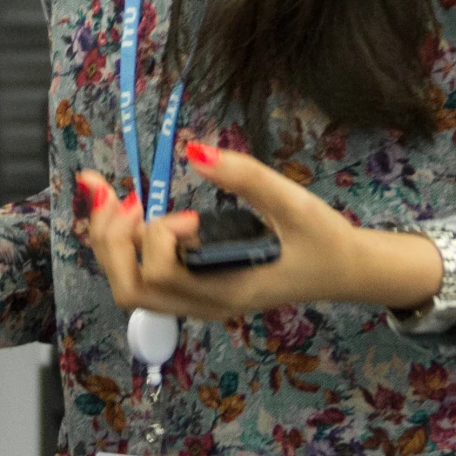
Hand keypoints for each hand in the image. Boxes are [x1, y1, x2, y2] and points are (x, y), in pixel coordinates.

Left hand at [76, 143, 443, 320]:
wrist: (344, 271)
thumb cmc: (323, 241)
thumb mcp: (295, 204)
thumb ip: (248, 177)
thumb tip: (194, 150)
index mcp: (226, 292)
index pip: (160, 275)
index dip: (161, 236)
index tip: (191, 212)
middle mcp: (203, 305)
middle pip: (129, 289)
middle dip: (111, 240)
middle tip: (120, 195)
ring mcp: (196, 302)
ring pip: (129, 288)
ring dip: (111, 242)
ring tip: (115, 198)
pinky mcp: (195, 291)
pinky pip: (143, 279)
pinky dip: (124, 246)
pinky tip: (129, 210)